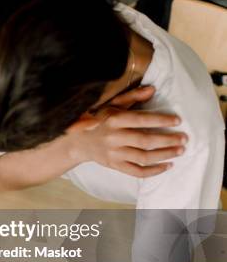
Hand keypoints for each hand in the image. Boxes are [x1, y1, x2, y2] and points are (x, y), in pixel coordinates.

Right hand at [70, 86, 187, 177]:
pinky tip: (167, 166)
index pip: (141, 120)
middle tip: (184, 139)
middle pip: (145, 141)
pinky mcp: (114, 165)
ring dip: (164, 155)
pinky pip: (136, 171)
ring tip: (179, 151)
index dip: (161, 120)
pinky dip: (153, 171)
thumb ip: (131, 97)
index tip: (177, 120)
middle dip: (168, 140)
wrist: (77, 141)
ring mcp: (113, 154)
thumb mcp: (110, 105)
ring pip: (143, 157)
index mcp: (113, 120)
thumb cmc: (96, 119)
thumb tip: (152, 90)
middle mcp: (113, 138)